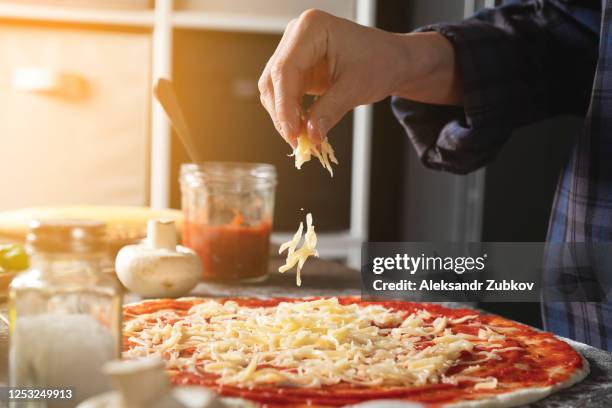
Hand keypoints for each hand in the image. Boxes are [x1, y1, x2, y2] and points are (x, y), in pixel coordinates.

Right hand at [258, 9, 460, 147]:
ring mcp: (294, 51)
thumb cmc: (380, 62)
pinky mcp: (297, 68)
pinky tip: (303, 129)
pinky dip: (291, 114)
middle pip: (274, 79)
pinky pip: (284, 94)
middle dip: (282, 114)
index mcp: (312, 28)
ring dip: (284, 117)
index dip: (284, 104)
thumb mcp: (356, 88)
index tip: (292, 132)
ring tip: (302, 139)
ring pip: (274, 89)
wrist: (392, 60)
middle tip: (297, 141)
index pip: (285, 69)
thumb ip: (330, 110)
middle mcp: (297, 36)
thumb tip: (310, 135)